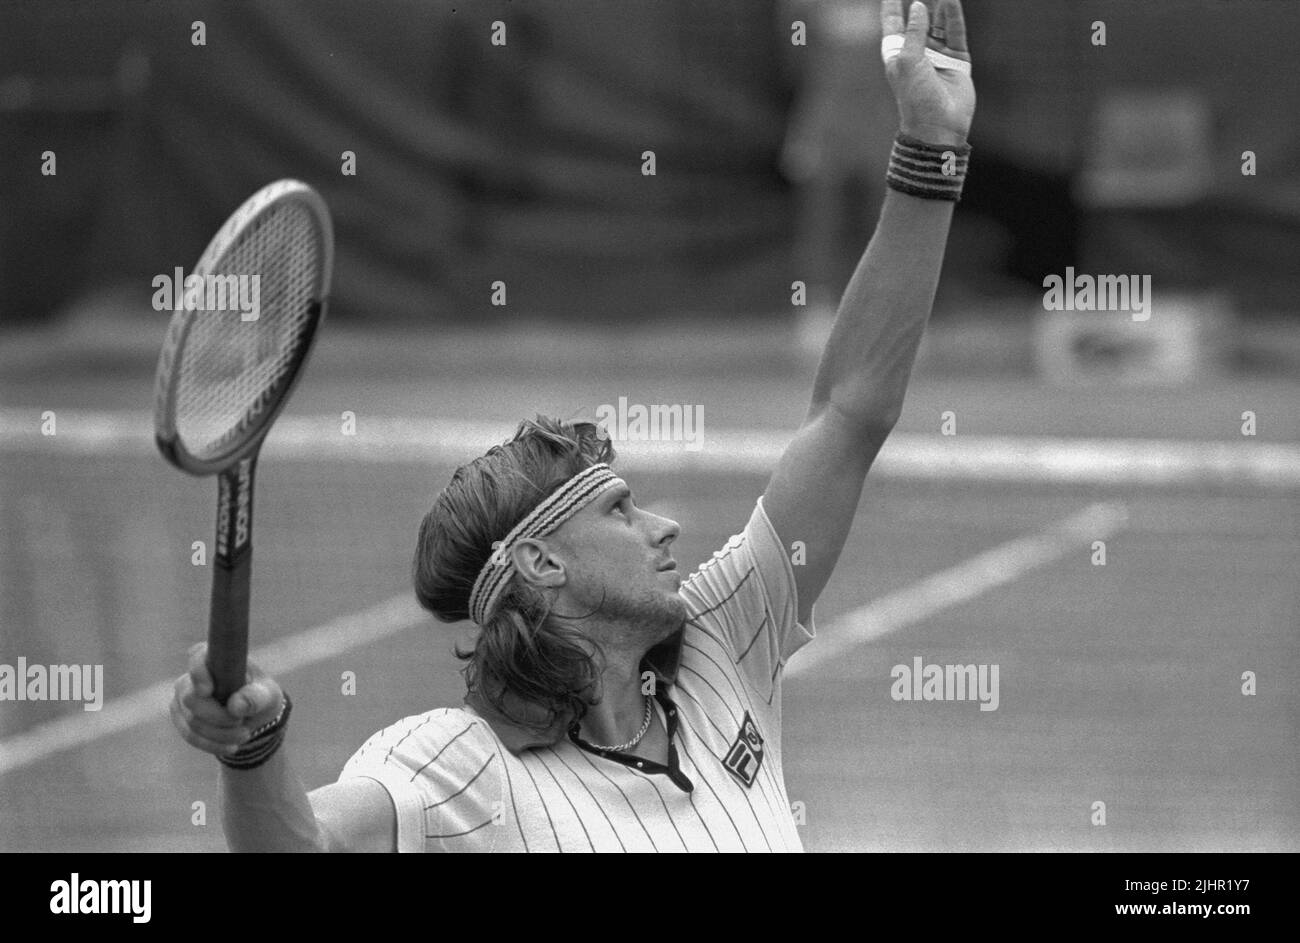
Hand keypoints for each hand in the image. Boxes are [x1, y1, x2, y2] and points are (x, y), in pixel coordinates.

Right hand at [171, 643, 282, 758]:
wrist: (254, 715)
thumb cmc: (261, 695)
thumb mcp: (268, 695)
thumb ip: (255, 697)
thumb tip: (235, 706)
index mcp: (215, 658)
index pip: (198, 657)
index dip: (198, 673)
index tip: (207, 690)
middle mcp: (192, 676)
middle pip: (191, 699)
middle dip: (218, 717)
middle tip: (242, 724)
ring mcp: (182, 697)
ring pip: (192, 721)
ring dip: (219, 734)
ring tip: (244, 735)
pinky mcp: (180, 717)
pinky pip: (190, 735)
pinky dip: (212, 744)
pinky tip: (231, 746)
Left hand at [881, 0, 974, 145]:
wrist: (938, 126)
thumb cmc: (916, 98)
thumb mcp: (908, 61)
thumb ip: (914, 32)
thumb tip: (918, 5)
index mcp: (898, 55)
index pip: (892, 24)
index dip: (891, 6)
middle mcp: (917, 52)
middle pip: (918, 19)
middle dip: (921, 1)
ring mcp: (938, 55)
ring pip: (939, 22)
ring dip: (939, 4)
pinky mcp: (957, 59)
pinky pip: (955, 32)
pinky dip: (954, 16)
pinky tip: (951, 0)